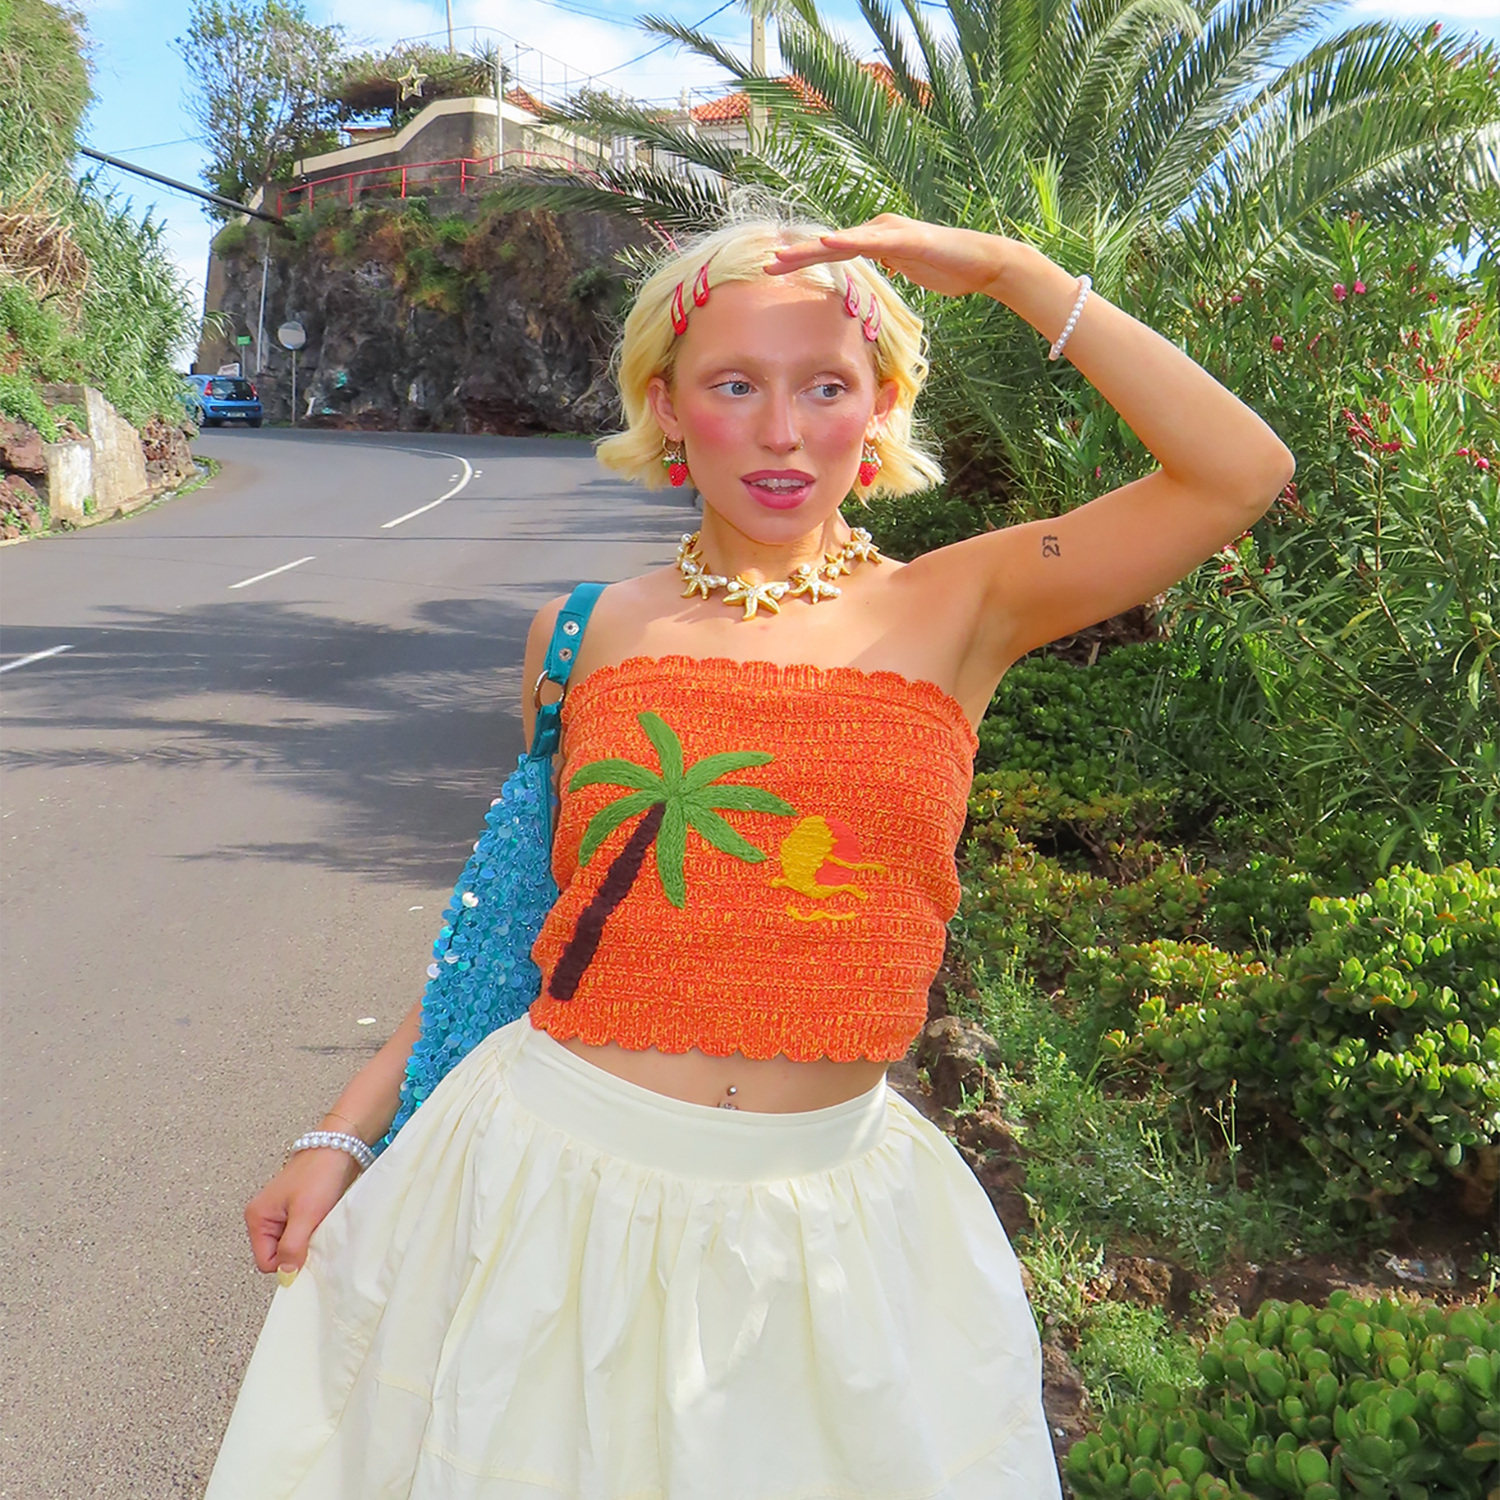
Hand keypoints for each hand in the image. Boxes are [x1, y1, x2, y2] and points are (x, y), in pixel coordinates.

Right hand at [244, 1147, 359, 1276]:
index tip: (306, 1251)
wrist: (341, 1145)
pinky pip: (304, 1232)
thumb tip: (286, 1274)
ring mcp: (282, 1212)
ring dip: (309, 1239)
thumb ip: (292, 1246)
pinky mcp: (299, 1208)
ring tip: (320, 1222)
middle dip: (298, 1250)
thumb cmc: (320, 1172)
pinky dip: (315, 1230)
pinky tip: (324, 1219)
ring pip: (293, 1244)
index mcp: (258, 1217)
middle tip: (315, 1232)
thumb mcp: (305, 1215)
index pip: (265, 1262)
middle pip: (278, 1254)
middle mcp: (266, 1215)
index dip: (287, 1262)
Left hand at [766, 213, 1014, 299]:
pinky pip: (873, 241)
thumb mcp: (911, 270)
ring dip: (814, 249)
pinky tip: (828, 245)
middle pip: (831, 245)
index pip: (833, 253)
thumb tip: (881, 274)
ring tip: (785, 255)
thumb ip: (893, 266)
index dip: (803, 261)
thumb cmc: (948, 268)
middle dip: (797, 256)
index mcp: (877, 240)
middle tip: (765, 264)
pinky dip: (849, 242)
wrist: (983, 263)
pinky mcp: (907, 239)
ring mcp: (892, 231)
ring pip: (845, 241)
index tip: (775, 269)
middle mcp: (879, 230)